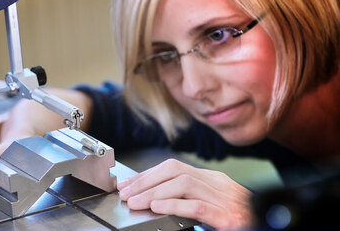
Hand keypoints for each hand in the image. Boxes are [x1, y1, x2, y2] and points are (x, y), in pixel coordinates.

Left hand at [117, 159, 252, 229]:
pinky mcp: (228, 216)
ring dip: (154, 192)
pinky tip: (157, 207)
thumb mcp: (209, 204)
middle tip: (125, 193)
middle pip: (174, 171)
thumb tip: (153, 197)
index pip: (172, 168)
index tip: (127, 184)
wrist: (266, 226)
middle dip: (145, 180)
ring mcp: (224, 198)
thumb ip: (188, 197)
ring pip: (183, 183)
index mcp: (211, 179)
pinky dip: (174, 205)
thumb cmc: (237, 220)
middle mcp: (217, 183)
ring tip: (135, 202)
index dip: (146, 175)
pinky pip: (197, 205)